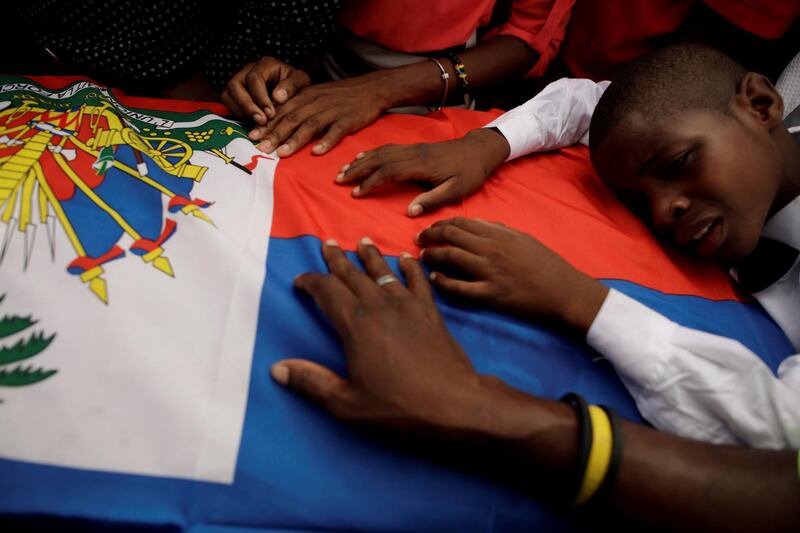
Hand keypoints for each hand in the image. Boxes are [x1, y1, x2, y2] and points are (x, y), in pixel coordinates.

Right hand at [220, 56, 310, 137]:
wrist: (292, 89)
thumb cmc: (296, 84)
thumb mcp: (301, 81)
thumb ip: (292, 86)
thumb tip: (277, 97)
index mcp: (264, 65)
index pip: (254, 78)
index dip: (260, 97)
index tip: (271, 114)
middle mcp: (247, 71)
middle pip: (235, 85)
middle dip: (247, 106)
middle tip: (261, 121)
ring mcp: (238, 82)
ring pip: (228, 95)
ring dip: (241, 111)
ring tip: (257, 125)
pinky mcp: (235, 95)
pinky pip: (228, 104)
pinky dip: (238, 115)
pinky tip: (252, 124)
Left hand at [255, 71, 397, 156]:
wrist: (371, 88)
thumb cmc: (342, 95)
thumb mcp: (317, 95)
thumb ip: (299, 107)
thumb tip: (277, 121)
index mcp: (307, 96)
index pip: (282, 111)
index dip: (267, 124)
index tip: (252, 137)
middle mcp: (316, 102)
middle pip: (292, 118)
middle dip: (275, 134)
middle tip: (261, 149)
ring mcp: (333, 110)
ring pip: (310, 125)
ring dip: (295, 140)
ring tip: (282, 154)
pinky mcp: (349, 119)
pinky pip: (336, 130)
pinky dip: (326, 141)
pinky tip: (316, 152)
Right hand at [271, 237, 515, 432]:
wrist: (455, 404)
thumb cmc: (399, 407)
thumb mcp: (347, 403)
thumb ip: (312, 382)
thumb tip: (277, 369)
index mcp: (356, 325)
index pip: (327, 291)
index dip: (311, 282)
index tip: (300, 280)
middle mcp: (380, 306)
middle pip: (353, 274)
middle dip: (337, 259)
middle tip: (327, 244)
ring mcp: (408, 306)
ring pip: (384, 272)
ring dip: (370, 255)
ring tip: (362, 241)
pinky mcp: (431, 312)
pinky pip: (418, 281)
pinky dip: (411, 267)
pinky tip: (407, 258)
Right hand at [336, 128, 510, 216]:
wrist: (479, 150)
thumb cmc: (470, 173)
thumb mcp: (457, 190)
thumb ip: (433, 200)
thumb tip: (409, 212)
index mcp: (422, 165)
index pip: (390, 172)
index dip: (371, 182)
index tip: (356, 194)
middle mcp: (413, 154)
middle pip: (379, 160)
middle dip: (357, 170)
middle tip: (339, 180)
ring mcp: (412, 148)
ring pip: (381, 152)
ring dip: (360, 161)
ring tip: (343, 171)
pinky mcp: (413, 147)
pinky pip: (387, 148)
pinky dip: (371, 153)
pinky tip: (361, 157)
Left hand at [417, 218, 608, 334]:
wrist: (564, 291)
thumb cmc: (546, 264)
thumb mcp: (522, 238)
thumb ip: (498, 230)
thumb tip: (475, 225)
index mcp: (499, 234)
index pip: (461, 223)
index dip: (440, 224)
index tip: (430, 229)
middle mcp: (491, 249)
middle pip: (451, 236)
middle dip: (429, 236)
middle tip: (419, 241)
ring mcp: (490, 272)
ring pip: (451, 258)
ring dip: (432, 256)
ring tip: (422, 257)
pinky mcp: (491, 295)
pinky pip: (460, 288)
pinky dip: (443, 282)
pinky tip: (434, 280)